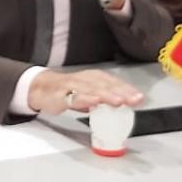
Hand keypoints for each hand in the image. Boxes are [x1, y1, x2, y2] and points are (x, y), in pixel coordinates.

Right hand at [28, 68, 144, 115]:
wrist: (41, 88)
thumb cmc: (68, 90)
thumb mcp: (90, 93)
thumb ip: (105, 98)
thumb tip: (125, 104)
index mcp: (95, 78)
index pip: (114, 83)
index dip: (128, 90)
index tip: (140, 98)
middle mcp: (86, 79)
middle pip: (107, 85)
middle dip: (122, 92)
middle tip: (135, 100)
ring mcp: (74, 85)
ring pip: (93, 89)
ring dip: (107, 95)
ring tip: (119, 101)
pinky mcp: (62, 94)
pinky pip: (74, 96)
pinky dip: (85, 99)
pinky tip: (94, 102)